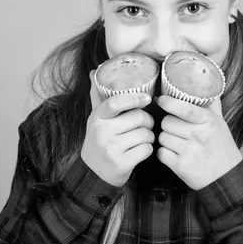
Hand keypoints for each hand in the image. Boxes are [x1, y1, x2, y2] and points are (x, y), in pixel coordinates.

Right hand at [80, 70, 154, 186]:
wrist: (93, 172)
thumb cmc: (99, 141)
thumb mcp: (96, 118)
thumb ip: (98, 96)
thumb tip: (94, 71)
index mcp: (97, 117)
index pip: (116, 102)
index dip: (134, 98)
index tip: (146, 98)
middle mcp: (102, 131)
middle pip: (139, 117)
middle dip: (147, 122)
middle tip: (143, 126)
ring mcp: (111, 148)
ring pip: (146, 134)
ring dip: (149, 136)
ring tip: (141, 139)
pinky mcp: (122, 163)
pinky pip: (147, 149)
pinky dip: (148, 150)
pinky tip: (140, 151)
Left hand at [156, 95, 242, 190]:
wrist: (226, 177)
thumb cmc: (222, 146)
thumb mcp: (220, 123)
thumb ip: (211, 104)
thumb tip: (206, 84)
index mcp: (208, 121)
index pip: (183, 107)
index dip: (168, 102)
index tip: (160, 100)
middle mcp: (198, 135)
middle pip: (167, 122)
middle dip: (168, 124)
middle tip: (176, 128)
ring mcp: (189, 152)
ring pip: (162, 137)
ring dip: (166, 139)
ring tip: (177, 142)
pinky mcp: (181, 166)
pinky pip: (161, 153)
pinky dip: (164, 153)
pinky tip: (174, 153)